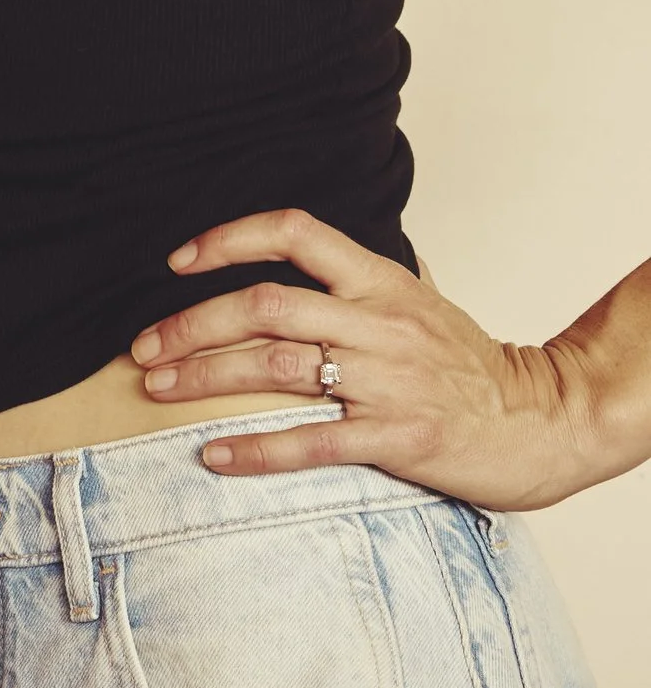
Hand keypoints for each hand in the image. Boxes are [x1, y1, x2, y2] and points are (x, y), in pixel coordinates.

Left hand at [132, 208, 594, 509]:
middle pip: (266, 305)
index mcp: (382, 281)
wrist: (543, 421)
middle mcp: (380, 322)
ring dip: (205, 377)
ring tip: (157, 390)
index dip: (229, 239)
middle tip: (144, 348)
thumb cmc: (471, 365)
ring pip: (277, 366)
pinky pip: (312, 441)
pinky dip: (255, 450)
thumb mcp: (418, 303)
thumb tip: (294, 261)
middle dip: (192, 324)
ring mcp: (389, 380)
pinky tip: (213, 454)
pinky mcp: (398, 439)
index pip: (295, 233)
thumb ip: (358, 284)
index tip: (178, 262)